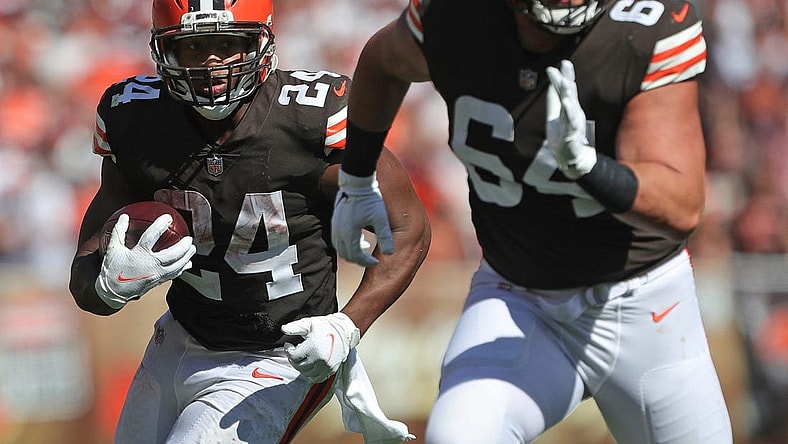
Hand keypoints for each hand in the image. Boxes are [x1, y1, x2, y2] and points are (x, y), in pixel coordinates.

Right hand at [95, 213, 195, 308]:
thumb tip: (124, 216)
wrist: (112, 292)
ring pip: (177, 266)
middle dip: (183, 246)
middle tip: (189, 238)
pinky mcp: (158, 281)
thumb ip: (119, 232)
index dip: (160, 225)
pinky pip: (173, 274)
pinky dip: (182, 268)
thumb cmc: (112, 269)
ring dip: (186, 257)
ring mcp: (156, 275)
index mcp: (139, 255)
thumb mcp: (113, 249)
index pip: (152, 236)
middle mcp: (150, 265)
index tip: (168, 218)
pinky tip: (187, 263)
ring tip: (192, 249)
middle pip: (172, 254)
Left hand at [282, 312, 360, 382]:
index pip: (293, 355)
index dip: (288, 350)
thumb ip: (295, 327)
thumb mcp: (309, 323)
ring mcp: (326, 366)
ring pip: (306, 373)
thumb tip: (283, 329)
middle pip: (298, 365)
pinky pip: (317, 378)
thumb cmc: (327, 326)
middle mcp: (319, 359)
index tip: (289, 345)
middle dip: (294, 358)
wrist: (344, 330)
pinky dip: (311, 374)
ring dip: (301, 366)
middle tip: (295, 351)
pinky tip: (310, 364)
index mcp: (312, 347)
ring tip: (302, 357)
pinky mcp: (331, 370)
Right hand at [331, 170, 393, 266]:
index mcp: (350, 233)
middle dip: (359, 260)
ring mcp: (335, 226)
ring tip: (365, 250)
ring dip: (352, 253)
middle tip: (371, 260)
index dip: (367, 262)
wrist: (357, 182)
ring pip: (340, 248)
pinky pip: (338, 240)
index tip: (376, 261)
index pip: (356, 256)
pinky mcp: (335, 221)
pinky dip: (347, 245)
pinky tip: (359, 240)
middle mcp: (340, 232)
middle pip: (346, 255)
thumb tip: (390, 253)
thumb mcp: (380, 219)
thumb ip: (385, 236)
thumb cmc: (370, 199)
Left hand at [545, 60, 596, 178]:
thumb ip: (554, 100)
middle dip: (567, 79)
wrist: (573, 159)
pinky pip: (571, 123)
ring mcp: (574, 124)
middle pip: (570, 94)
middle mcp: (573, 113)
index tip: (561, 62)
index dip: (563, 76)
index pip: (566, 89)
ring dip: (569, 94)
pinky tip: (567, 103)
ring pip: (571, 107)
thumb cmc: (564, 136)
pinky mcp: (572, 135)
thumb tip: (552, 83)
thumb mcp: (556, 115)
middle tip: (565, 63)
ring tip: (566, 83)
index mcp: (569, 108)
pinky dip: (569, 113)